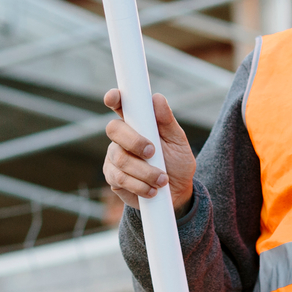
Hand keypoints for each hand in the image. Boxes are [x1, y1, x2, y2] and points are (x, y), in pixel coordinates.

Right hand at [102, 90, 196, 211]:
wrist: (176, 194)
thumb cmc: (177, 163)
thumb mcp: (178, 142)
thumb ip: (167, 121)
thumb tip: (157, 98)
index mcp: (138, 123)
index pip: (121, 105)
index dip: (114, 98)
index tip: (112, 97)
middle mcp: (122, 138)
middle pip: (114, 129)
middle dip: (134, 141)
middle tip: (152, 152)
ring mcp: (114, 157)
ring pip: (120, 158)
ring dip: (145, 171)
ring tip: (162, 179)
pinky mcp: (112, 178)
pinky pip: (120, 178)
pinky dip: (140, 185)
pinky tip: (152, 190)